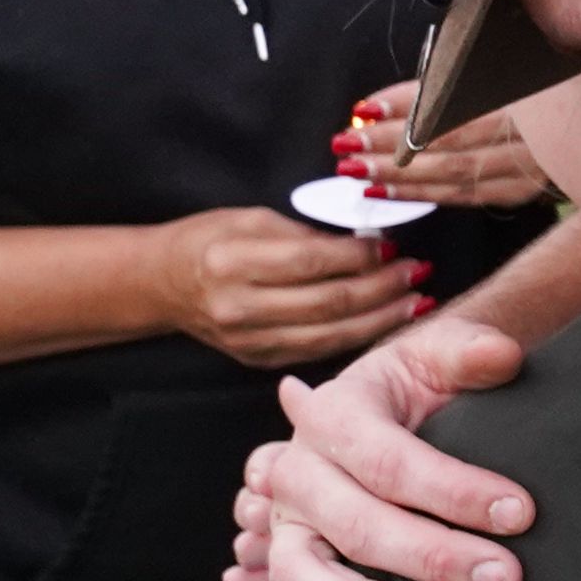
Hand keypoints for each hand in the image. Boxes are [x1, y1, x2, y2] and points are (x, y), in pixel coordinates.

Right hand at [143, 207, 424, 367]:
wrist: (162, 284)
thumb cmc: (209, 240)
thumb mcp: (251, 220)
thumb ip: (305, 234)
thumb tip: (366, 241)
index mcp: (233, 263)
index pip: (311, 262)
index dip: (360, 257)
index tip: (394, 246)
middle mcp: (239, 308)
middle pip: (328, 303)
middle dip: (382, 289)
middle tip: (418, 272)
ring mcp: (249, 341)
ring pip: (330, 335)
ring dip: (380, 319)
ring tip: (415, 301)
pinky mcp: (259, 360)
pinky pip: (318, 351)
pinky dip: (357, 337)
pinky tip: (384, 322)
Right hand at [225, 318, 541, 580]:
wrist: (393, 420)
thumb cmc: (423, 390)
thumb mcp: (440, 357)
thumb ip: (469, 352)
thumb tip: (502, 356)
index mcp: (334, 414)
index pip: (388, 459)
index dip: (454, 489)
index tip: (521, 513)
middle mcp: (299, 473)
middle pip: (356, 523)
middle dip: (433, 557)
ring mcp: (283, 527)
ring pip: (300, 574)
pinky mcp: (282, 570)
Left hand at [341, 84, 553, 211]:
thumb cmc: (543, 90)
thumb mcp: (501, 68)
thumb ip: (448, 80)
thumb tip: (384, 104)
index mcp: (528, 85)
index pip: (454, 96)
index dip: (406, 104)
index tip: (365, 109)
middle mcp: (533, 126)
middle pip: (450, 136)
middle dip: (394, 142)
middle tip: (349, 144)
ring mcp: (533, 162)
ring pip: (456, 172)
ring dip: (401, 173)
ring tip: (358, 171)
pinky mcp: (525, 190)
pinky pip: (468, 195)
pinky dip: (425, 193)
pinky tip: (389, 192)